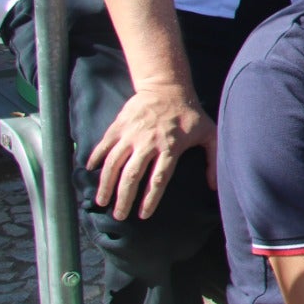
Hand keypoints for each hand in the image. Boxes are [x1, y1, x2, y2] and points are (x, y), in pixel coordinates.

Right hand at [87, 85, 215, 220]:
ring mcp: (131, 134)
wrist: (167, 86)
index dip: (150, 199)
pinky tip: (90, 171)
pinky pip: (104, 145)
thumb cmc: (190, 114)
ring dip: (106, 184)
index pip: (159, 179)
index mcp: (170, 146)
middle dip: (124, 198)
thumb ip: (214, 160)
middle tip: (119, 216)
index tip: (143, 215)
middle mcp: (148, 142)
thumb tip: (213, 188)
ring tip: (101, 201)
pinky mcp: (119, 125)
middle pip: (132, 175)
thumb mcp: (209, 133)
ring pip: (114, 163)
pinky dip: (95, 158)